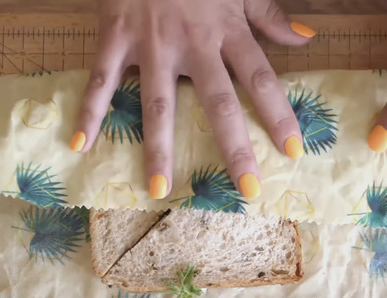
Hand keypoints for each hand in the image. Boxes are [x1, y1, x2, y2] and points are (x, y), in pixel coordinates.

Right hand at [69, 0, 315, 198]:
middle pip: (218, 102)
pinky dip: (89, 111)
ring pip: (158, 104)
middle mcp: (193, 43)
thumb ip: (269, 14)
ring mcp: (151, 44)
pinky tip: (81, 145)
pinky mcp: (115, 38)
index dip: (278, 114)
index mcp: (227, 30)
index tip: (292, 150)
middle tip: (246, 190)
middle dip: (234, 148)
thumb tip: (306, 39)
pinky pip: (101, 80)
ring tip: (159, 190)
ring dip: (158, 149)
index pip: (260, 79)